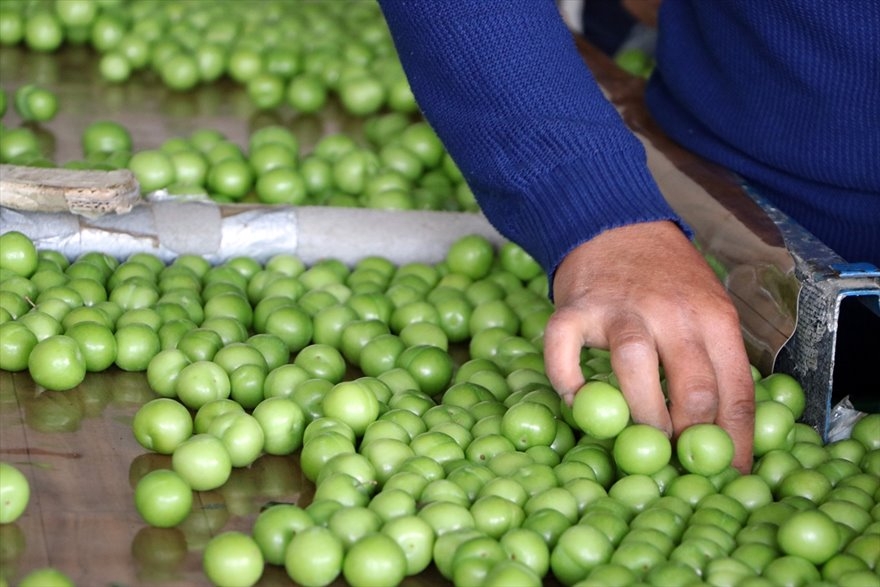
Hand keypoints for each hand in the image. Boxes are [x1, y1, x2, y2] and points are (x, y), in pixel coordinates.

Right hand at [544, 220, 754, 471]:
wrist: (617, 224)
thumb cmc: (667, 279)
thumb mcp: (709, 309)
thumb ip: (715, 360)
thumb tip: (723, 434)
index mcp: (714, 317)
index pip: (736, 389)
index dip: (735, 440)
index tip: (730, 476)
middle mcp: (672, 311)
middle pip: (692, 384)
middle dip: (691, 439)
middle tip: (684, 468)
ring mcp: (621, 308)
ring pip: (635, 366)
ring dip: (641, 415)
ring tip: (640, 446)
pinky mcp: (576, 307)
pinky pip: (564, 348)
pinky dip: (566, 379)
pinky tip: (575, 402)